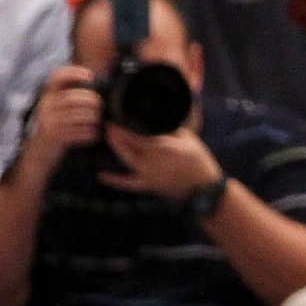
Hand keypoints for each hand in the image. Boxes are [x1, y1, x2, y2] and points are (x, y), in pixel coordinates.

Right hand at [21, 66, 102, 177]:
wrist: (37, 155)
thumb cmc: (55, 129)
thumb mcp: (57, 110)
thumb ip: (70, 98)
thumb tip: (98, 86)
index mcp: (48, 96)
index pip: (57, 77)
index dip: (74, 72)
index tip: (90, 76)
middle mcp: (46, 106)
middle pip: (74, 97)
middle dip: (92, 101)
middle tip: (100, 107)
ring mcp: (48, 122)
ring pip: (78, 115)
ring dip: (93, 118)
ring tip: (97, 121)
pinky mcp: (53, 136)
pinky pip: (78, 132)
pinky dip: (90, 133)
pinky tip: (93, 134)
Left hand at [99, 125, 223, 202]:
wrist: (203, 187)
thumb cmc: (199, 161)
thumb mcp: (190, 139)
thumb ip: (172, 129)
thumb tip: (157, 118)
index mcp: (165, 147)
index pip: (139, 135)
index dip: (124, 127)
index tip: (115, 119)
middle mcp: (154, 161)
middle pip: (129, 146)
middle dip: (116, 135)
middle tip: (108, 125)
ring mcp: (149, 174)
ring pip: (126, 160)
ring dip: (116, 148)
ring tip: (108, 139)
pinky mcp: (147, 186)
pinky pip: (128, 184)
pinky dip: (114, 180)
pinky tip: (101, 176)